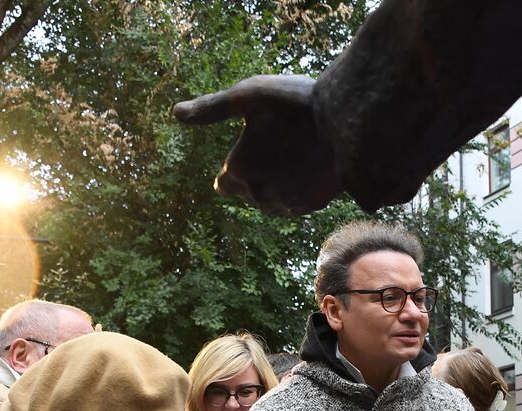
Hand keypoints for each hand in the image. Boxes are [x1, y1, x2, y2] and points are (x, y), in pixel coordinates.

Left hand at [173, 75, 341, 214]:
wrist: (346, 120)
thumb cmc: (293, 102)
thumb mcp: (246, 96)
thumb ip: (210, 108)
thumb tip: (175, 113)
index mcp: (239, 170)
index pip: (223, 184)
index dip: (234, 165)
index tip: (248, 148)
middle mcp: (259, 194)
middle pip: (247, 193)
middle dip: (254, 176)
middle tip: (274, 147)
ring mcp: (288, 202)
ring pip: (271, 202)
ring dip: (274, 187)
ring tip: (290, 158)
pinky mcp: (312, 204)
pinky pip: (295, 203)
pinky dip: (297, 190)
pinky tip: (307, 167)